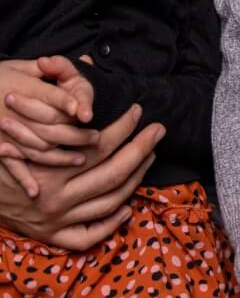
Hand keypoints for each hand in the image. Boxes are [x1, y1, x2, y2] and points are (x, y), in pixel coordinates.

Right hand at [0, 104, 163, 248]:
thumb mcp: (22, 116)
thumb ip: (57, 91)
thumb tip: (89, 61)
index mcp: (48, 166)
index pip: (102, 144)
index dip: (125, 125)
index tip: (138, 110)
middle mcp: (56, 197)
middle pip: (114, 172)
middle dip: (141, 148)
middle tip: (158, 129)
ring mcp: (55, 220)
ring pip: (109, 201)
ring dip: (135, 178)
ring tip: (149, 156)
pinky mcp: (50, 235)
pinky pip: (88, 236)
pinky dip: (111, 223)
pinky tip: (127, 206)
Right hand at [1, 56, 98, 167]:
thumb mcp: (19, 67)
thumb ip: (52, 67)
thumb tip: (85, 61)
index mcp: (21, 88)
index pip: (49, 97)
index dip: (68, 103)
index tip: (86, 113)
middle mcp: (12, 113)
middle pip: (47, 126)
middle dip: (73, 134)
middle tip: (97, 138)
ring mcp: (3, 134)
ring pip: (35, 148)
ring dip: (58, 156)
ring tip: (81, 159)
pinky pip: (10, 165)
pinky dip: (22, 178)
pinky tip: (36, 191)